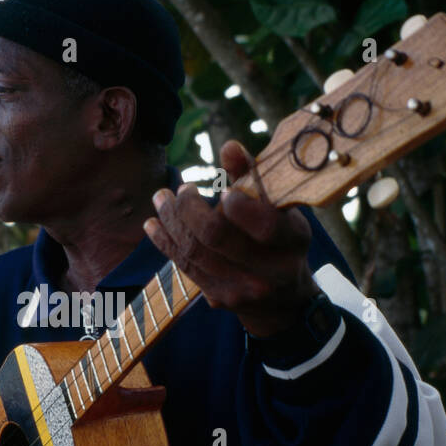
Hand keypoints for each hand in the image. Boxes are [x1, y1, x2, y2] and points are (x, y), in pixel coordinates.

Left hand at [143, 139, 319, 337]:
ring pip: (195, 251)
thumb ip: (254, 178)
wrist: (284, 299)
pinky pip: (185, 267)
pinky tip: (153, 224)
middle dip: (190, 208)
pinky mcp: (220, 298)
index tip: (223, 191)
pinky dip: (165, 242)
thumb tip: (228, 147)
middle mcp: (270, 272)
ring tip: (160, 198)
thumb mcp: (279, 209)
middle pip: (217, 237)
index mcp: (292, 242)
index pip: (265, 226)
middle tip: (181, 188)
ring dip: (170, 221)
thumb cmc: (281, 240)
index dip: (239, 206)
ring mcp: (243, 290)